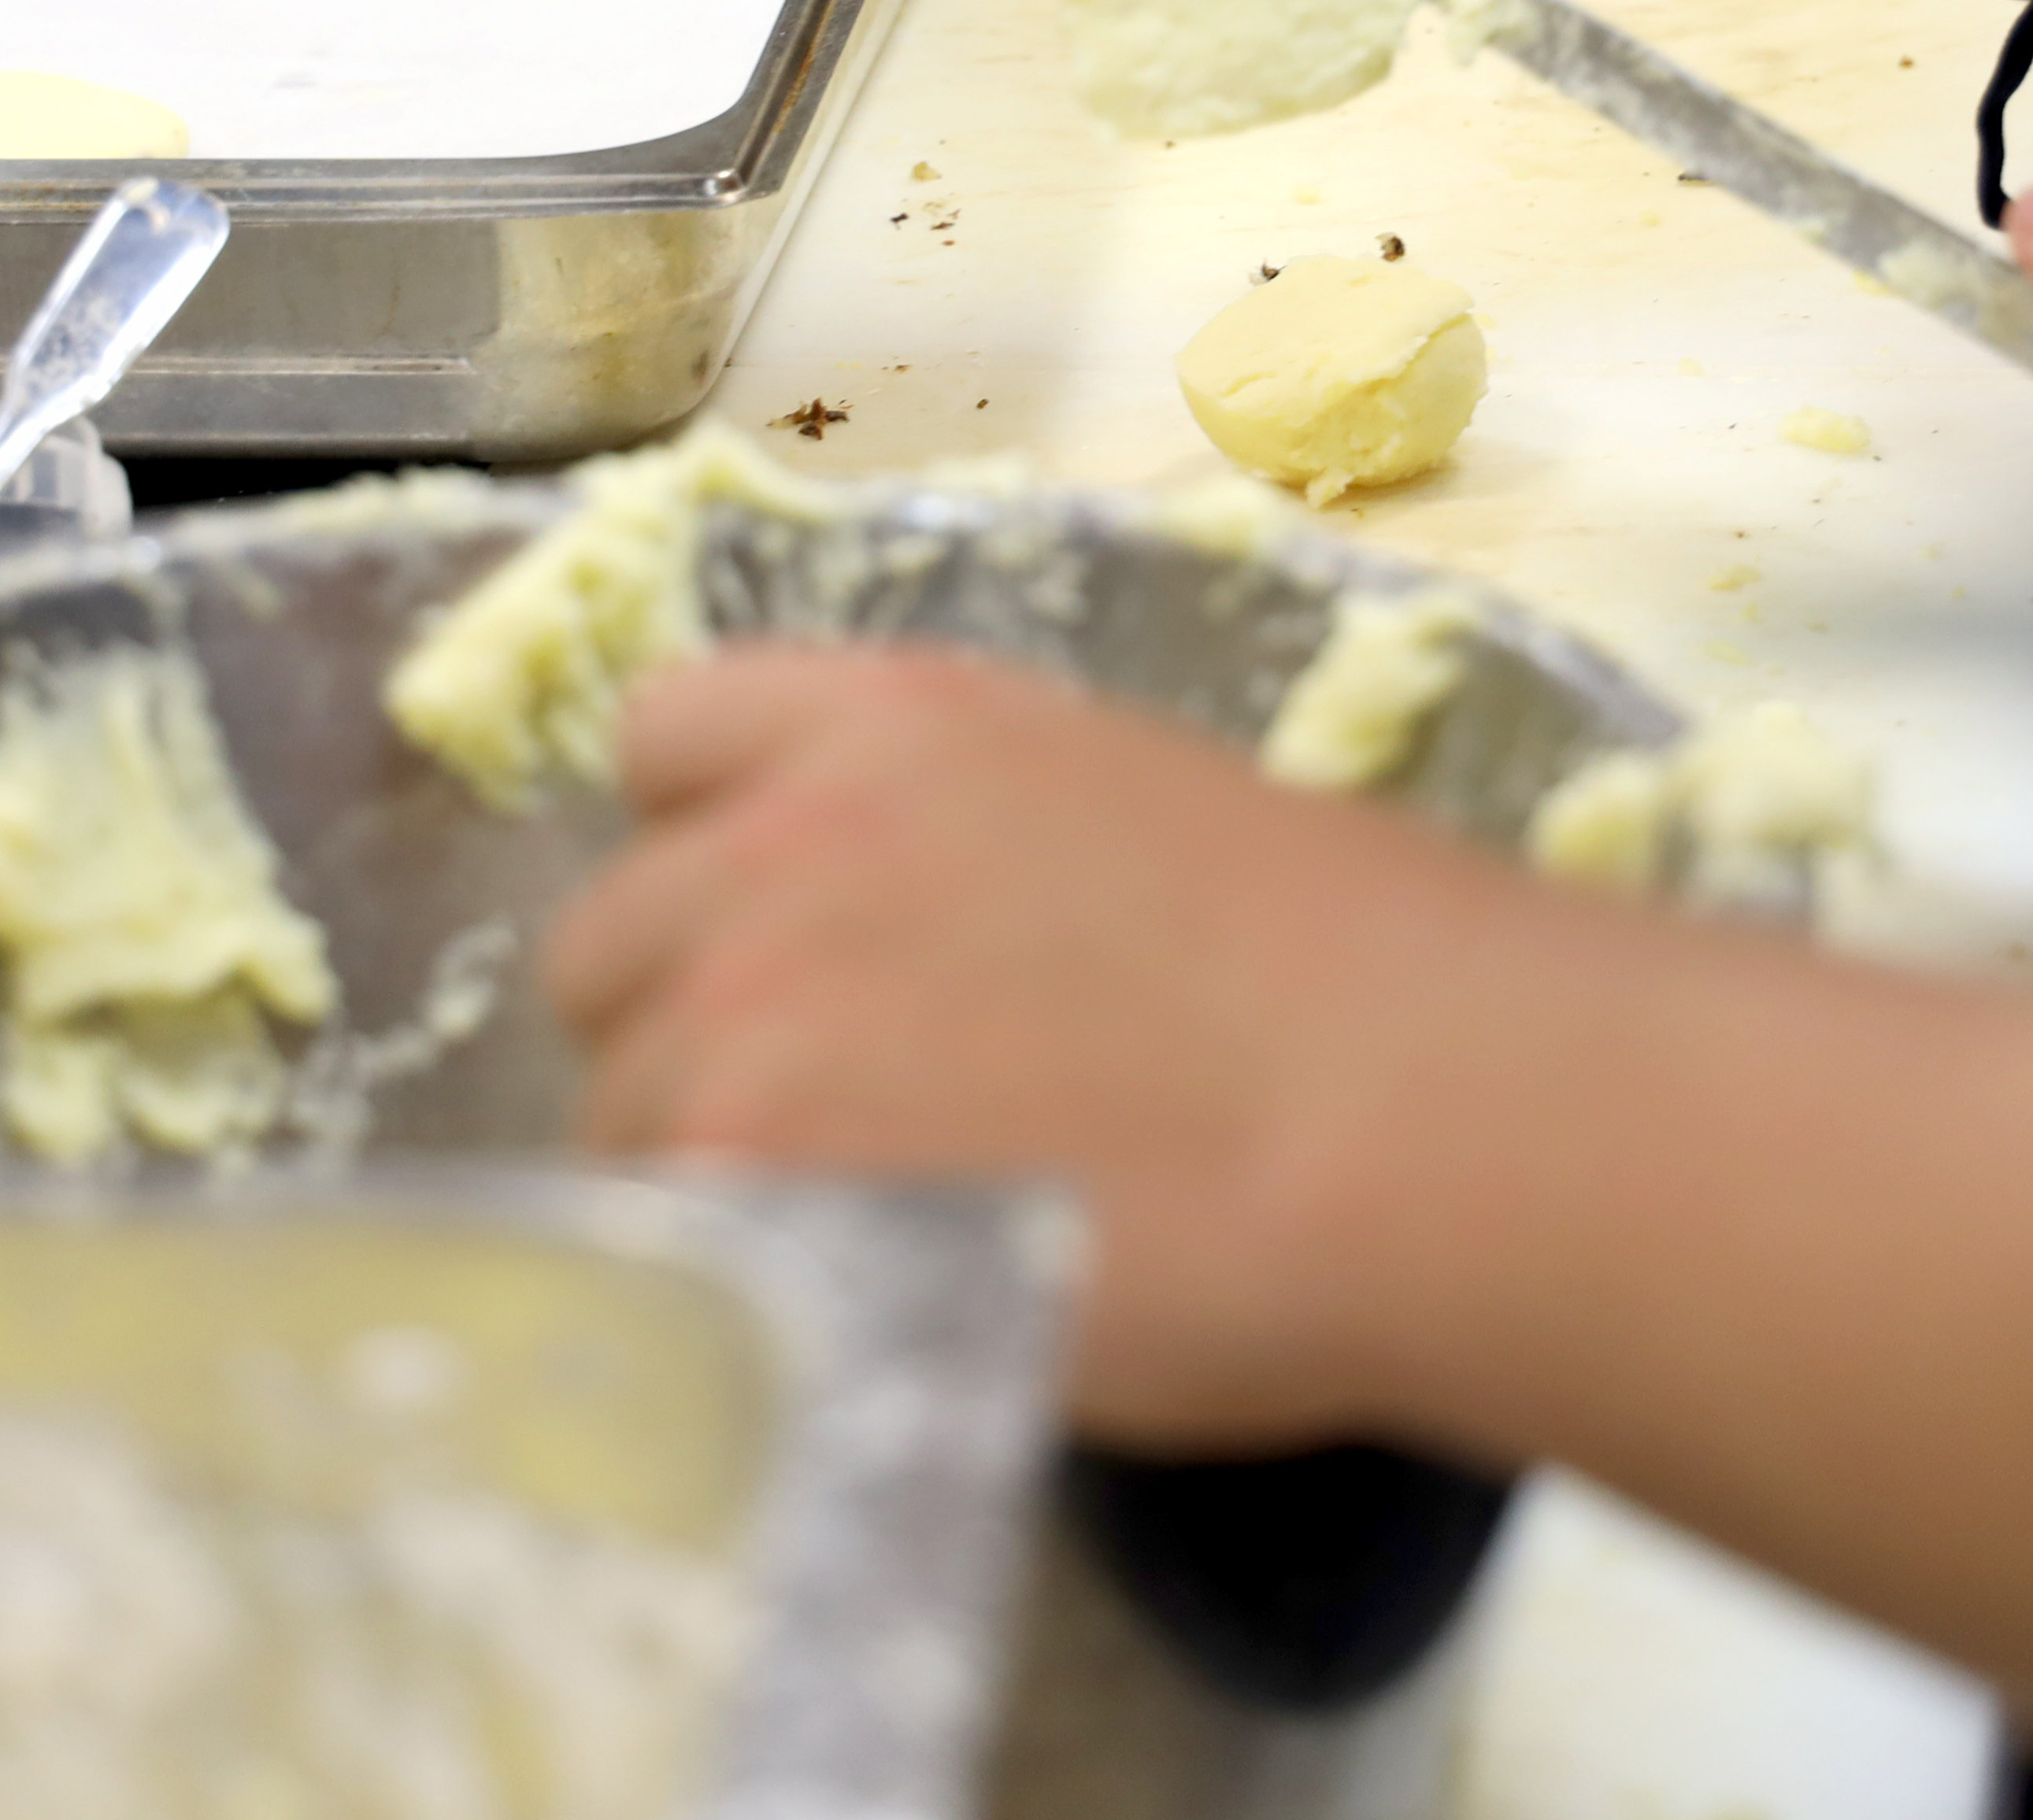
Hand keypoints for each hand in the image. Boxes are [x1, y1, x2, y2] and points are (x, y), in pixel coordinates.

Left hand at [547, 647, 1579, 1449]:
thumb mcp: (1134, 814)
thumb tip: (912, 967)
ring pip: (619, 1110)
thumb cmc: (1356, 981)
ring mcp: (752, 1008)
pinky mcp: (751, 1177)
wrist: (1424, 1113)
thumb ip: (963, 858)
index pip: (663, 736)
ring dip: (708, 1173)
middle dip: (689, 1031)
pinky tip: (853, 1311)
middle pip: (608, 945)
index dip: (703, 846)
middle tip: (835, 1126)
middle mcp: (788, 837)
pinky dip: (729, 1285)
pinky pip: (657, 1240)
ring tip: (873, 1238)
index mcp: (895, 720)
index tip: (773, 936)